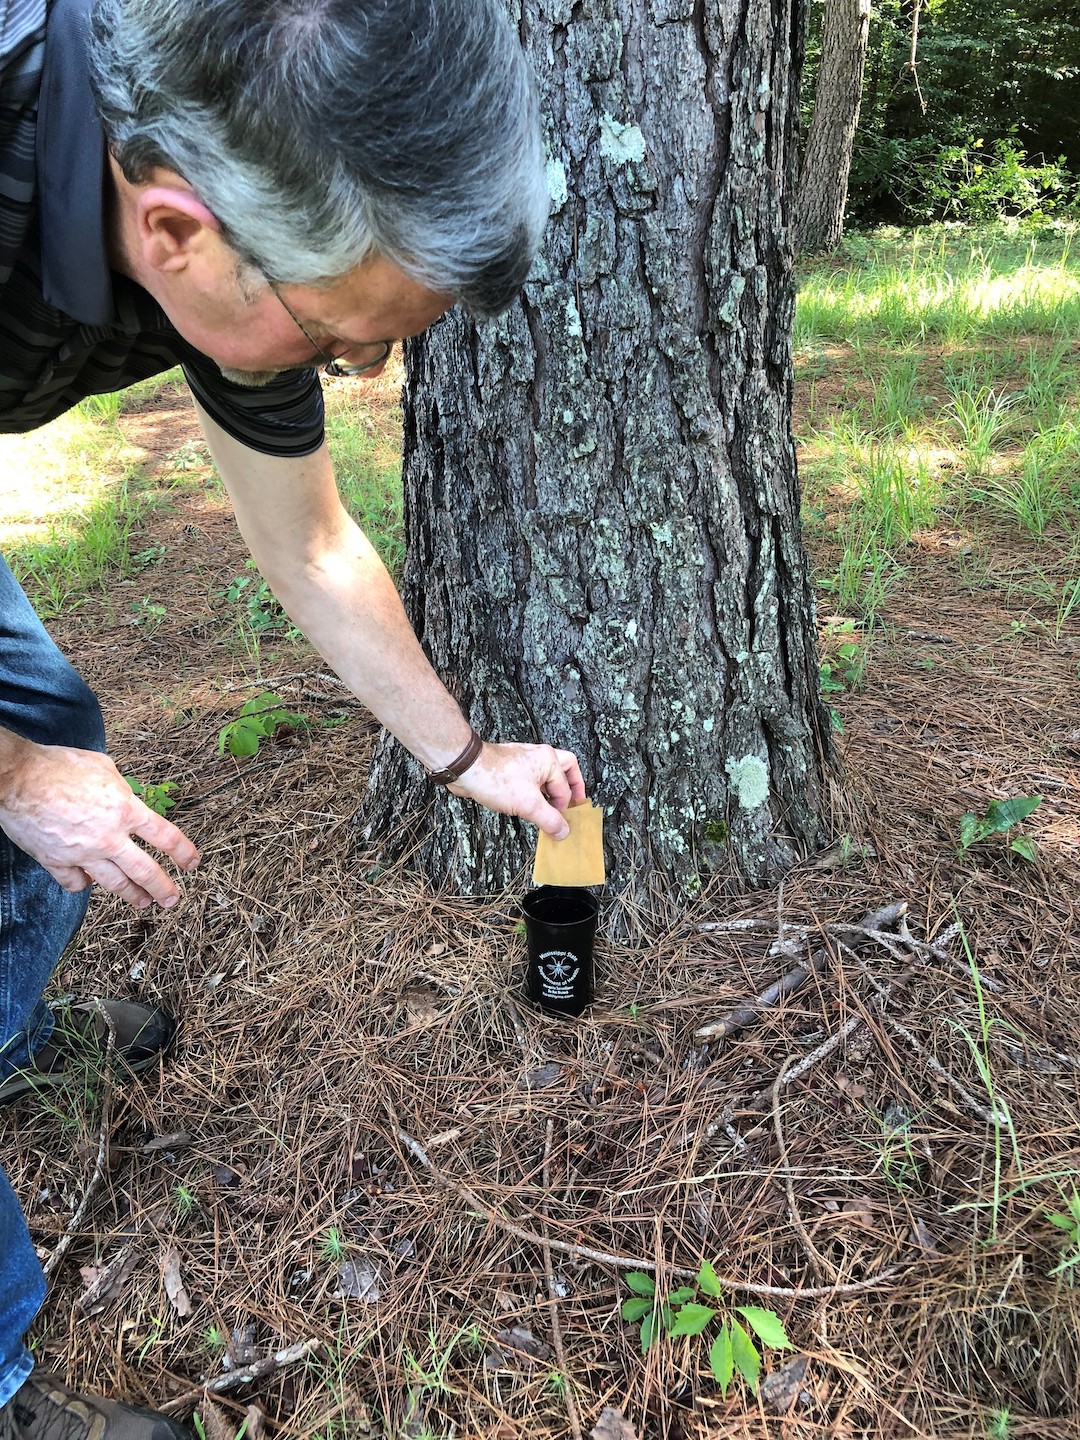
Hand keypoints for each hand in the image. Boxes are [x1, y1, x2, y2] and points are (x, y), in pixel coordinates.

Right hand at [0, 741, 200, 908]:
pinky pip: (77, 882)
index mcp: (125, 810)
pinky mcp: (57, 862)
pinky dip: (85, 884)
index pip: (165, 836)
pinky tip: (90, 882)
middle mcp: (109, 837)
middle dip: (163, 887)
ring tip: (144, 902)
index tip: (192, 862)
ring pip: (115, 884)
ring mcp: (83, 854)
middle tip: (172, 899)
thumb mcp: (103, 767)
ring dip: (132, 895)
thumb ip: (121, 788)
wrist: (18, 778)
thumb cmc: (59, 766)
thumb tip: (126, 796)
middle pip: (146, 870)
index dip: (183, 852)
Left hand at [448, 741, 585, 837]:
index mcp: (549, 760)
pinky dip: (532, 793)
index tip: (560, 825)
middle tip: (573, 804)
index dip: (564, 809)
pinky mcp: (509, 769)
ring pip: (544, 776)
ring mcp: (523, 761)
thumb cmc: (496, 778)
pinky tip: (527, 805)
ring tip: (550, 809)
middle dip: (570, 787)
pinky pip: (528, 780)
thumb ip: (549, 819)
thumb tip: (563, 831)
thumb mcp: (529, 805)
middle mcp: (538, 757)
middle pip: (564, 770)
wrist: (466, 768)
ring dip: (549, 792)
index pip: (565, 788)